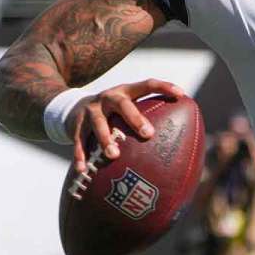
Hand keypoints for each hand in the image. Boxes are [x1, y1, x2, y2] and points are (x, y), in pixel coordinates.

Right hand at [69, 78, 184, 173]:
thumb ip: (147, 115)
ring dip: (106, 139)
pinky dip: (81, 155)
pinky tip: (83, 169)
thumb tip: (180, 138)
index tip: (181, 94)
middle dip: (135, 119)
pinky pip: (79, 141)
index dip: (164, 87)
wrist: (72, 107)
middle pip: (122, 104)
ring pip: (98, 123)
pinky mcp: (76, 124)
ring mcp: (91, 110)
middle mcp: (108, 98)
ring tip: (113, 155)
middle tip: (148, 134)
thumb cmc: (113, 113)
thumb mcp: (127, 107)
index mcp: (126, 91)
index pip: (147, 85)